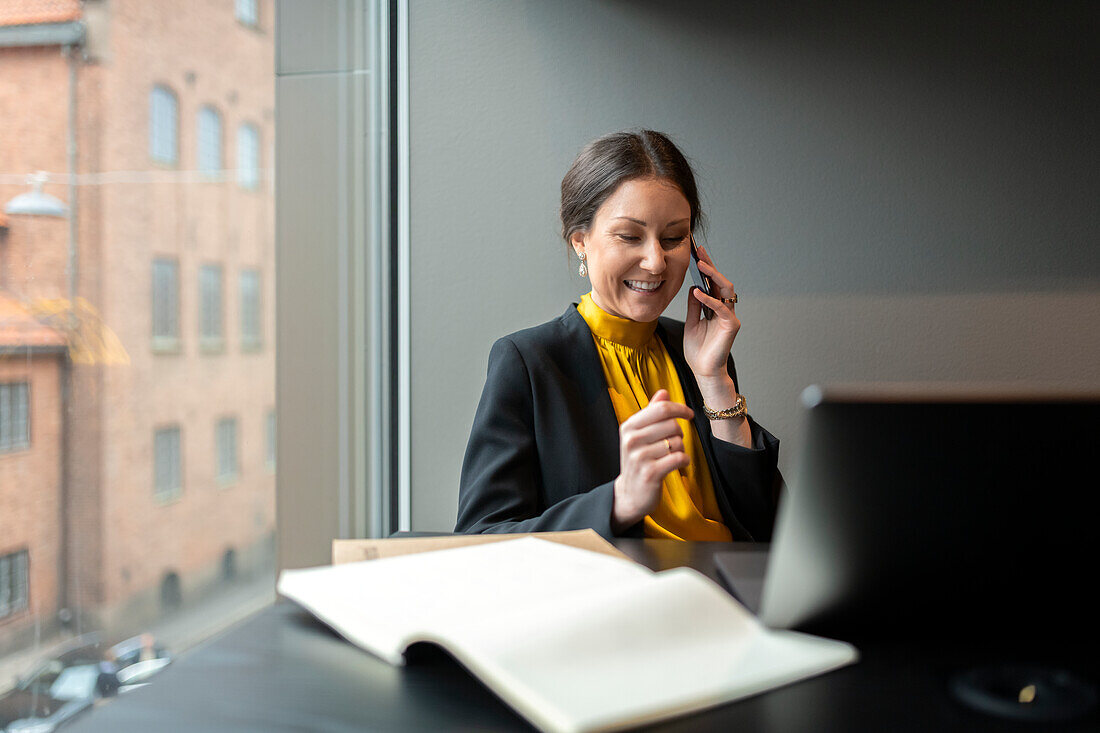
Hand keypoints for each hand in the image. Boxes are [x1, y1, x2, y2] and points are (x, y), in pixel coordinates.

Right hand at [611, 390, 692, 531]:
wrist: (630, 494)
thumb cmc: (638, 460)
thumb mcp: (640, 435)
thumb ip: (651, 413)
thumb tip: (663, 392)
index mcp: (629, 426)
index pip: (661, 409)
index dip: (679, 409)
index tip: (689, 414)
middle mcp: (631, 440)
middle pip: (672, 425)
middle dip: (679, 434)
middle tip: (673, 444)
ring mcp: (640, 457)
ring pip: (677, 442)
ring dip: (681, 449)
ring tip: (671, 456)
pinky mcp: (651, 473)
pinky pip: (679, 458)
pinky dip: (684, 460)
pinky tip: (678, 464)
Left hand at [684, 244, 739, 379]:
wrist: (703, 371)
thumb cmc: (698, 351)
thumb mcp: (691, 323)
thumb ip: (694, 306)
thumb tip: (693, 287)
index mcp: (715, 308)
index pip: (712, 284)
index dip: (706, 268)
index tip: (697, 253)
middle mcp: (725, 310)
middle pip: (721, 282)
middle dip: (711, 266)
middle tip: (700, 253)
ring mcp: (729, 317)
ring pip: (726, 290)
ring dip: (714, 276)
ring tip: (701, 266)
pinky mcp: (731, 326)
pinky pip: (721, 308)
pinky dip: (709, 299)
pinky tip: (697, 292)